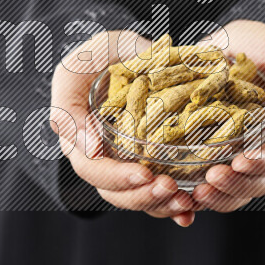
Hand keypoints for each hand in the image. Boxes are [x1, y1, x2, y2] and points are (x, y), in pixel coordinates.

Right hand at [50, 30, 196, 226]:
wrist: (127, 51)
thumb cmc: (101, 53)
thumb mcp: (81, 63)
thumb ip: (73, 101)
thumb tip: (90, 148)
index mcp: (77, 134)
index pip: (90, 167)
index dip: (115, 176)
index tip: (143, 173)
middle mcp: (97, 154)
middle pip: (112, 192)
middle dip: (141, 196)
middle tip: (169, 189)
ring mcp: (121, 161)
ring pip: (134, 197)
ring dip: (158, 205)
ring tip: (184, 202)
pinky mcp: (145, 162)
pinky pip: (154, 191)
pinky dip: (172, 206)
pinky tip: (190, 212)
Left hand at [191, 20, 264, 211]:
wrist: (224, 46)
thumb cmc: (256, 44)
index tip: (241, 161)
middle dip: (240, 183)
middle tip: (213, 178)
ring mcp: (250, 155)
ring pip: (244, 190)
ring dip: (223, 195)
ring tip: (199, 192)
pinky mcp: (225, 161)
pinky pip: (221, 188)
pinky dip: (208, 196)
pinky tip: (189, 197)